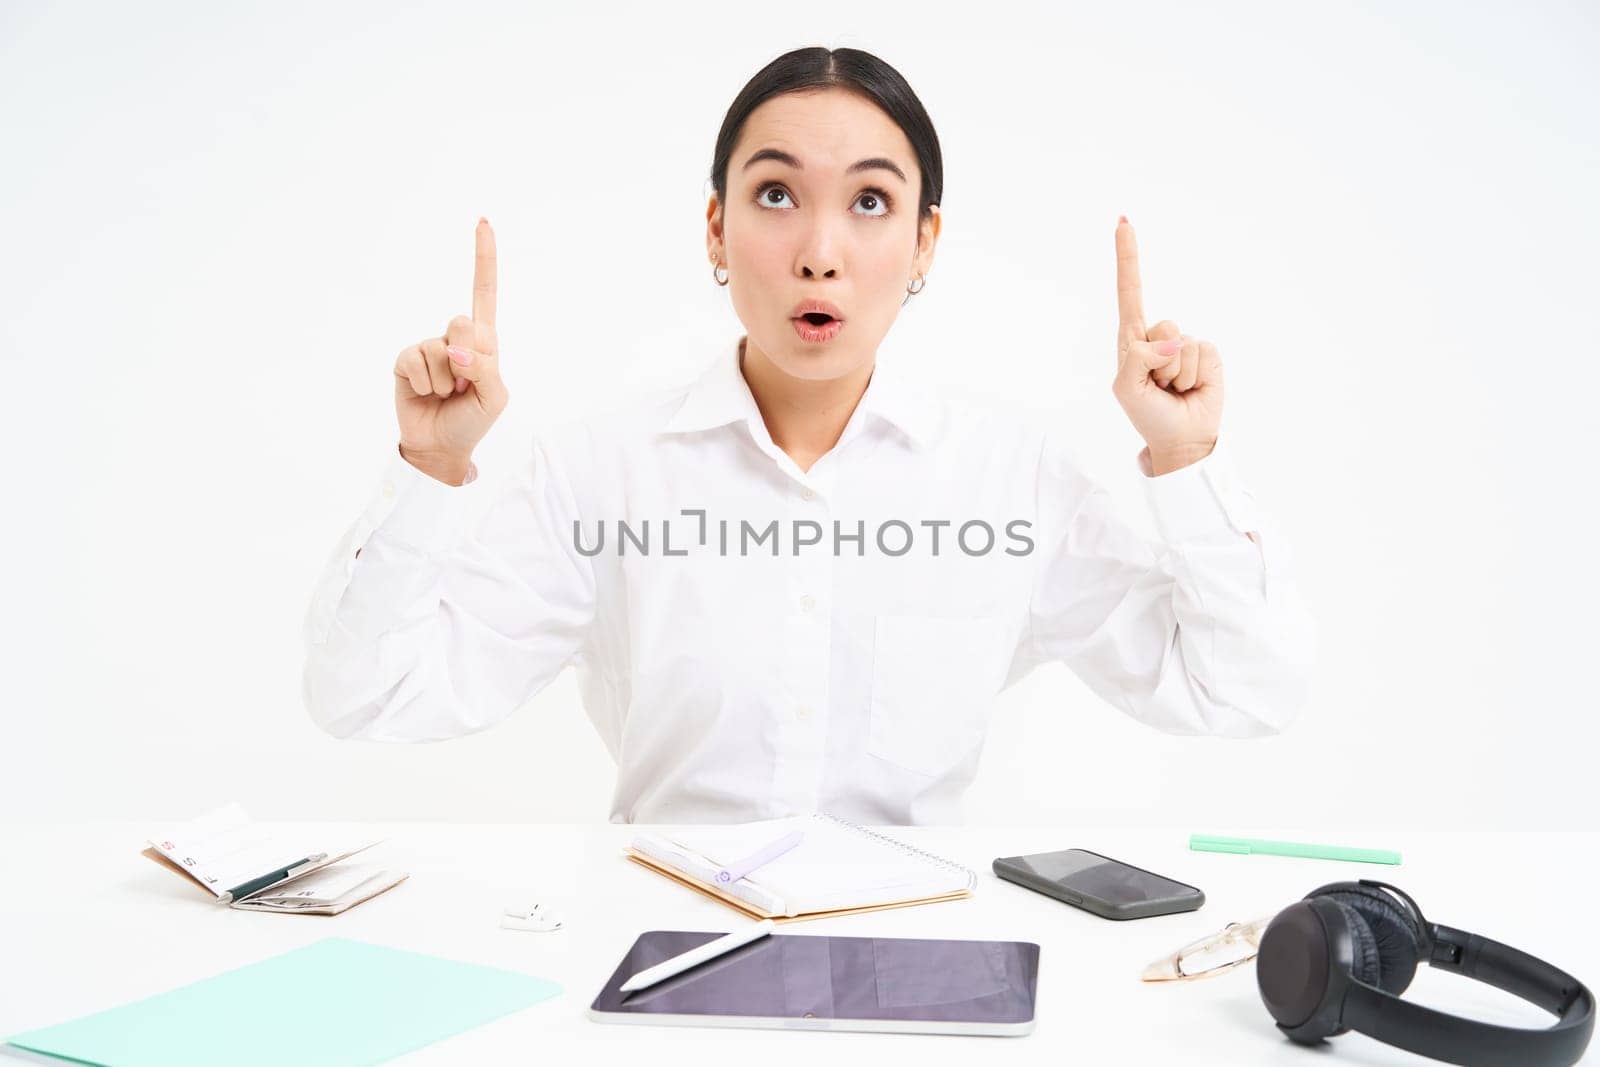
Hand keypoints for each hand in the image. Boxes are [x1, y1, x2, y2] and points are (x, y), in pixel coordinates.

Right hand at [393, 218, 508, 481]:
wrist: (440, 447)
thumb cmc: (472, 420)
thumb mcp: (494, 397)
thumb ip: (484, 368)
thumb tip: (458, 350)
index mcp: (483, 342)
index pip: (484, 294)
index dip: (483, 259)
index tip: (483, 222)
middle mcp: (455, 338)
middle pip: (462, 323)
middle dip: (466, 360)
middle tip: (464, 386)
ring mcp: (429, 347)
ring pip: (440, 349)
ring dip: (446, 381)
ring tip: (446, 395)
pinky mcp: (405, 360)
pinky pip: (415, 361)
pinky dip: (424, 383)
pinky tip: (425, 394)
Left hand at [1112, 216, 1222, 474]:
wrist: (1182, 438)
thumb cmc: (1149, 414)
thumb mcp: (1127, 389)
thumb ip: (1138, 359)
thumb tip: (1171, 342)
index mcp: (1132, 339)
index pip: (1129, 291)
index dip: (1128, 256)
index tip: (1123, 221)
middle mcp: (1158, 336)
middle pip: (1160, 326)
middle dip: (1159, 362)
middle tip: (1158, 386)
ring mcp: (1184, 343)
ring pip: (1182, 344)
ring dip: (1176, 374)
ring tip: (1173, 389)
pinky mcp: (1207, 352)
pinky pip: (1202, 353)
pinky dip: (1195, 376)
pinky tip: (1191, 388)